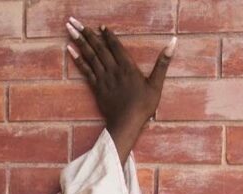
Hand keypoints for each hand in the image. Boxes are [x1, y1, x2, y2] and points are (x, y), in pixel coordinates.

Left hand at [66, 19, 175, 162]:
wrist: (126, 124)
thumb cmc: (143, 106)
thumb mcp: (156, 84)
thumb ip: (163, 63)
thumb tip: (173, 42)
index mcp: (127, 67)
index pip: (115, 46)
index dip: (108, 35)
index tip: (100, 26)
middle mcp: (113, 70)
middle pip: (98, 47)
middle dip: (86, 33)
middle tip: (74, 21)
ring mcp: (103, 79)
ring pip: (90, 56)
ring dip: (79, 42)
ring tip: (69, 30)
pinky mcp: (96, 88)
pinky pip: (86, 71)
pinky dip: (78, 60)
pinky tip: (70, 50)